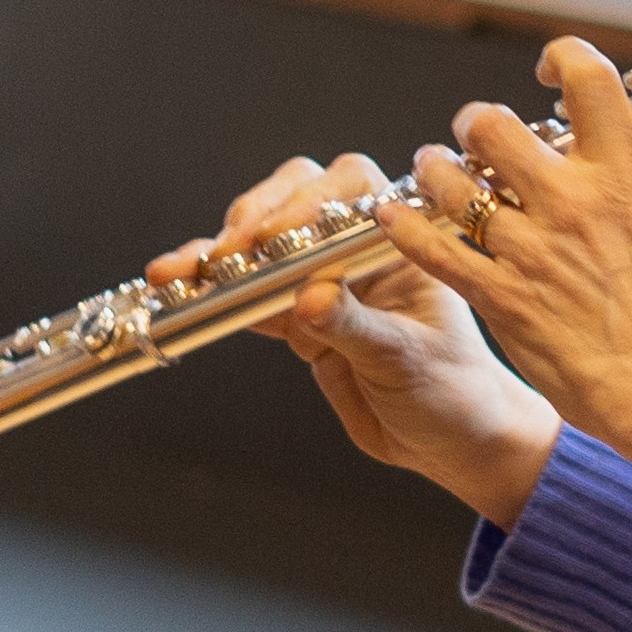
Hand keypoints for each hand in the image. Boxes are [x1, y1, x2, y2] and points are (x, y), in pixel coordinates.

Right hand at [152, 151, 562, 526]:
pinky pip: (248, 294)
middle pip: (297, 199)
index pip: (354, 191)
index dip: (310, 202)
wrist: (452, 440)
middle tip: (226, 254)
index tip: (277, 236)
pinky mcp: (296, 317)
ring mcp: (324, 280)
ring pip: (263, 244)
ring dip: (219, 253)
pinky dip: (212, 292)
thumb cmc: (453, 392)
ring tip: (179, 271)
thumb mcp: (408, 360)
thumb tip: (310, 299)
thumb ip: (357, 327)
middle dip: (255, 217)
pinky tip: (178, 290)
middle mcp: (359, 250)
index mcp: (402, 242)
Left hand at [383, 39, 631, 470]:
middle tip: (475, 143)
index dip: (560, 59)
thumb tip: (611, 163)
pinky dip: (405, 226)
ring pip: (450, 181)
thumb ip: (630, 190)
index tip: (546, 75)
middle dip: (474, 126)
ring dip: (434, 173)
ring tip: (435, 178)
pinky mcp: (500, 296)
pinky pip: (432, 247)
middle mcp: (572, 203)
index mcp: (624, 178)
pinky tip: (393, 216)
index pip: (590, 79)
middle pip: (492, 125)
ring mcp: (530, 250)